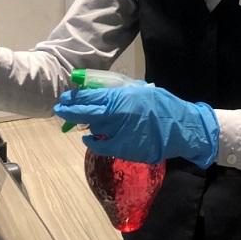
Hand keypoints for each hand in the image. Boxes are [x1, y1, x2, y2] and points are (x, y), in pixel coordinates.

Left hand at [53, 84, 218, 168]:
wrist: (180, 128)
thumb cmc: (161, 105)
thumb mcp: (139, 90)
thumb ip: (119, 92)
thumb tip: (98, 91)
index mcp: (122, 98)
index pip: (91, 97)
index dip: (75, 98)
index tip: (65, 97)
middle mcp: (118, 115)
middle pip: (87, 113)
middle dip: (71, 111)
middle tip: (60, 109)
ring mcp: (120, 133)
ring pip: (94, 128)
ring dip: (86, 123)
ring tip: (79, 120)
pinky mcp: (124, 149)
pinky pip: (102, 145)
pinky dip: (93, 141)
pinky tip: (89, 137)